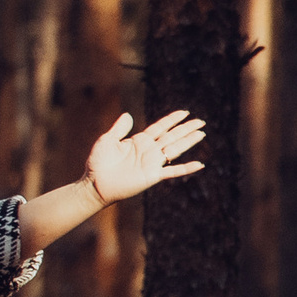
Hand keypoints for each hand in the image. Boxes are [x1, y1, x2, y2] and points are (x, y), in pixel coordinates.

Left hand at [83, 110, 205, 205]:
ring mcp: (152, 163)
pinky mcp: (152, 176)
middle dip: (186, 128)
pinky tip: (199, 165)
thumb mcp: (107, 140)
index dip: (172, 120)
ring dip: (188, 142)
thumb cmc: (98, 163)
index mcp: (139, 141)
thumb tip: (128, 115)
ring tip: (201, 134)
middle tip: (201, 122)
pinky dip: (186, 168)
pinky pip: (173, 172)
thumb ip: (119, 128)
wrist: (95, 184)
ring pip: (175, 149)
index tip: (185, 112)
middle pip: (172, 136)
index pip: (160, 127)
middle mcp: (148, 151)